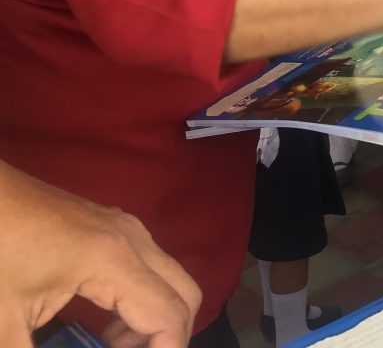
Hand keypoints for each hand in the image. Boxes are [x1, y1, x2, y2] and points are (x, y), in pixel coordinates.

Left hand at [0, 162, 199, 347]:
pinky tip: (108, 320)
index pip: (168, 314)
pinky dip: (144, 300)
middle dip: (170, 336)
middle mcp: (134, 241)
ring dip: (156, 318)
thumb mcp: (6, 320)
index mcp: (114, 262)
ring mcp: (129, 229)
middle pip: (186, 295)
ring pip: (172, 279)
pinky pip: (153, 267)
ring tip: (115, 346)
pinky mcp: (118, 226)